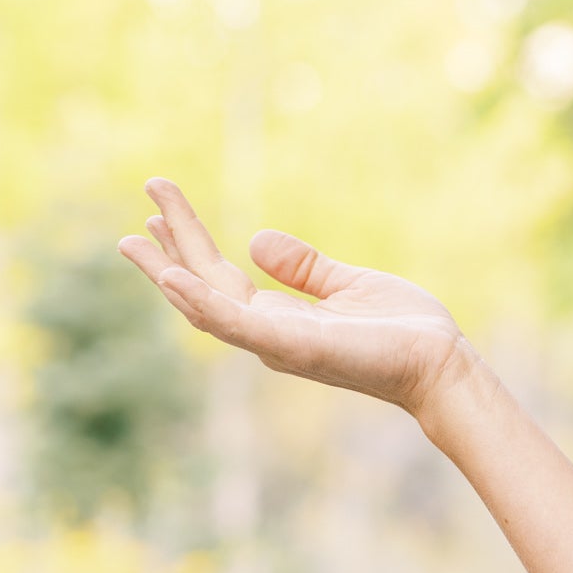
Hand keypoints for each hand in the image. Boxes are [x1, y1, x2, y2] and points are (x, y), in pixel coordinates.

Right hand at [118, 180, 470, 418]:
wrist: (439, 363)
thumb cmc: (403, 331)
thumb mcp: (347, 284)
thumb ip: (303, 267)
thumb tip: (255, 239)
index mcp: (279, 319)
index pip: (219, 278)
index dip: (188, 244)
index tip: (160, 210)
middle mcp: (268, 335)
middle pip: (203, 289)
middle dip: (168, 251)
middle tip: (136, 214)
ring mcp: (275, 343)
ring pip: (206, 306)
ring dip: (168, 274)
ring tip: (133, 241)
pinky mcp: (290, 346)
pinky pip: (234, 322)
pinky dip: (200, 301)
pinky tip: (172, 276)